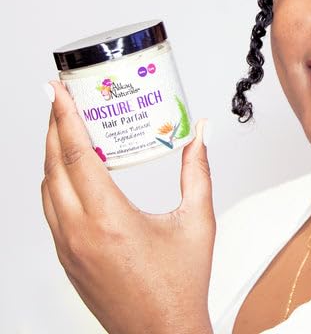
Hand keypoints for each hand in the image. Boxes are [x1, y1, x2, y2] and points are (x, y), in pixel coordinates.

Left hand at [41, 81, 214, 333]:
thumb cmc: (181, 283)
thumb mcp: (197, 221)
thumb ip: (198, 170)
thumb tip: (201, 132)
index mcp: (108, 219)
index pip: (75, 155)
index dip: (64, 116)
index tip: (56, 89)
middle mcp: (78, 232)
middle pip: (52, 165)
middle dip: (53, 124)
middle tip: (60, 96)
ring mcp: (67, 248)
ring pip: (46, 188)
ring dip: (51, 152)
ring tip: (66, 125)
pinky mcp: (66, 258)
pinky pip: (51, 208)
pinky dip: (55, 179)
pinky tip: (72, 168)